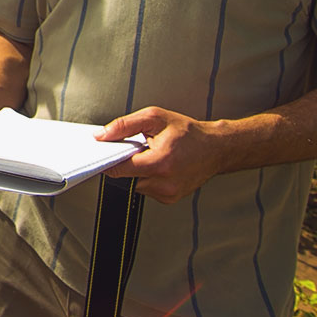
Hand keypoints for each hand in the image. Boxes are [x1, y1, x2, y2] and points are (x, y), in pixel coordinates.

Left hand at [98, 107, 227, 203]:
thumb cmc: (188, 132)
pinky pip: (146, 189)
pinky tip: (158, 166)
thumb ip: (124, 126)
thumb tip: (100, 136)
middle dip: (126, 163)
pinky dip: (146, 178)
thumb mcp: (154, 118)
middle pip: (125, 178)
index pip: (120, 169)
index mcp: (160, 162)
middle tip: (138, 149)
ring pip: (134, 185)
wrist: (216, 148)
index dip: (109, 159)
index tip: (105, 152)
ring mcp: (168, 194)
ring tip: (152, 156)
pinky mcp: (170, 199)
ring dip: (136, 171)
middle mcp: (165, 183)